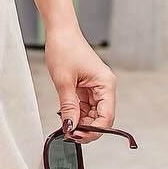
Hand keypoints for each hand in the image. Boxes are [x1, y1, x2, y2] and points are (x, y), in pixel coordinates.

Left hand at [43, 27, 115, 142]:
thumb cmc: (65, 49)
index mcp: (106, 84)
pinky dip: (76, 114)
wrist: (60, 32)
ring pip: (92, 114)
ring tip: (65, 126)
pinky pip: (85, 107)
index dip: (94, 130)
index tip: (77, 136)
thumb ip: (69, 107)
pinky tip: (66, 117)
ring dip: (80, 123)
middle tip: (68, 134)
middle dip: (86, 128)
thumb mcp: (64, 82)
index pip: (106, 117)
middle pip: (101, 118)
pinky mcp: (87, 88)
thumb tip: (70, 128)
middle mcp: (105, 87)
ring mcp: (96, 88)